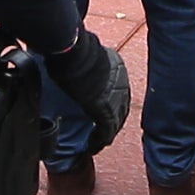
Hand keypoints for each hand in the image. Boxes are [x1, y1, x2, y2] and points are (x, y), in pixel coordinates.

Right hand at [47, 29, 133, 147]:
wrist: (73, 52)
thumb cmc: (72, 47)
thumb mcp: (85, 53)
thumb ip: (85, 62)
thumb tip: (73, 60)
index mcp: (118, 67)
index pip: (119, 90)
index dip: (112, 103)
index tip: (102, 112)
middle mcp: (121, 83)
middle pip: (121, 108)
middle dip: (112, 122)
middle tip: (101, 133)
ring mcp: (115, 97)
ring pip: (115, 123)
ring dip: (105, 135)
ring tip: (95, 143)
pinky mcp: (104, 109)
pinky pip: (105, 131)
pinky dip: (99, 141)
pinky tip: (92, 147)